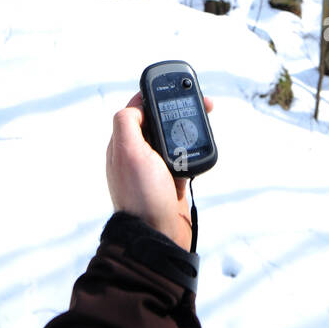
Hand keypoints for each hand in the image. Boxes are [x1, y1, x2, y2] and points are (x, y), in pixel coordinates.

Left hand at [105, 91, 213, 251]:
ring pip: (174, 137)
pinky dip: (194, 152)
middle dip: (179, 109)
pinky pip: (185, 158)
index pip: (139, 108)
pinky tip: (201, 152)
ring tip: (204, 124)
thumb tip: (136, 105)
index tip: (179, 89)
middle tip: (203, 104)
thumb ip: (127, 122)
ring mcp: (154, 168)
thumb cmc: (142, 196)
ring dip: (189, 129)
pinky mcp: (171, 181)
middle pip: (160, 120)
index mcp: (123, 144)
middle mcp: (137, 154)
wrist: (157, 237)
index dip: (158, 95)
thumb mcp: (128, 152)